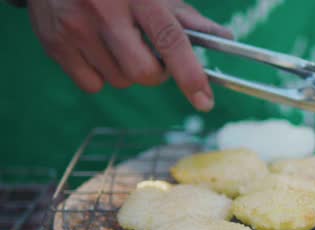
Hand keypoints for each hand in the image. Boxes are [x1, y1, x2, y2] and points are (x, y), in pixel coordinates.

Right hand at [28, 0, 232, 110]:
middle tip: (150, 53)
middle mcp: (105, 11)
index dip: (190, 74)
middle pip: (145, 73)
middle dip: (157, 73)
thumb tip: (226, 39)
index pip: (171, 40)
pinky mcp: (55, 44)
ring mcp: (76, 28)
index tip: (206, 101)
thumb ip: (187, 18)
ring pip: (120, 81)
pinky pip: (92, 85)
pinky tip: (96, 48)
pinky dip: (101, 75)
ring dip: (128, 71)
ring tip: (117, 41)